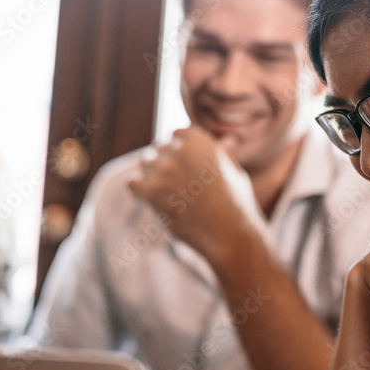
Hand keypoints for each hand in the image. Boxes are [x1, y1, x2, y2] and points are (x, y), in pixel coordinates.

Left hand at [128, 127, 259, 257]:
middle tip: (176, 186)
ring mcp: (167, 170)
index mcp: (202, 141)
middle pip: (159, 148)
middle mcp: (183, 150)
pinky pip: (132, 183)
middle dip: (164, 163)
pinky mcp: (154, 192)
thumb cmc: (236, 206)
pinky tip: (150, 200)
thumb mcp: (236, 173)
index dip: (178, 151)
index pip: (176, 134)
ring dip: (151, 176)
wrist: (230, 235)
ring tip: (167, 194)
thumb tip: (228, 139)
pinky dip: (138, 191)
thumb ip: (224, 154)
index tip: (184, 168)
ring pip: (144, 162)